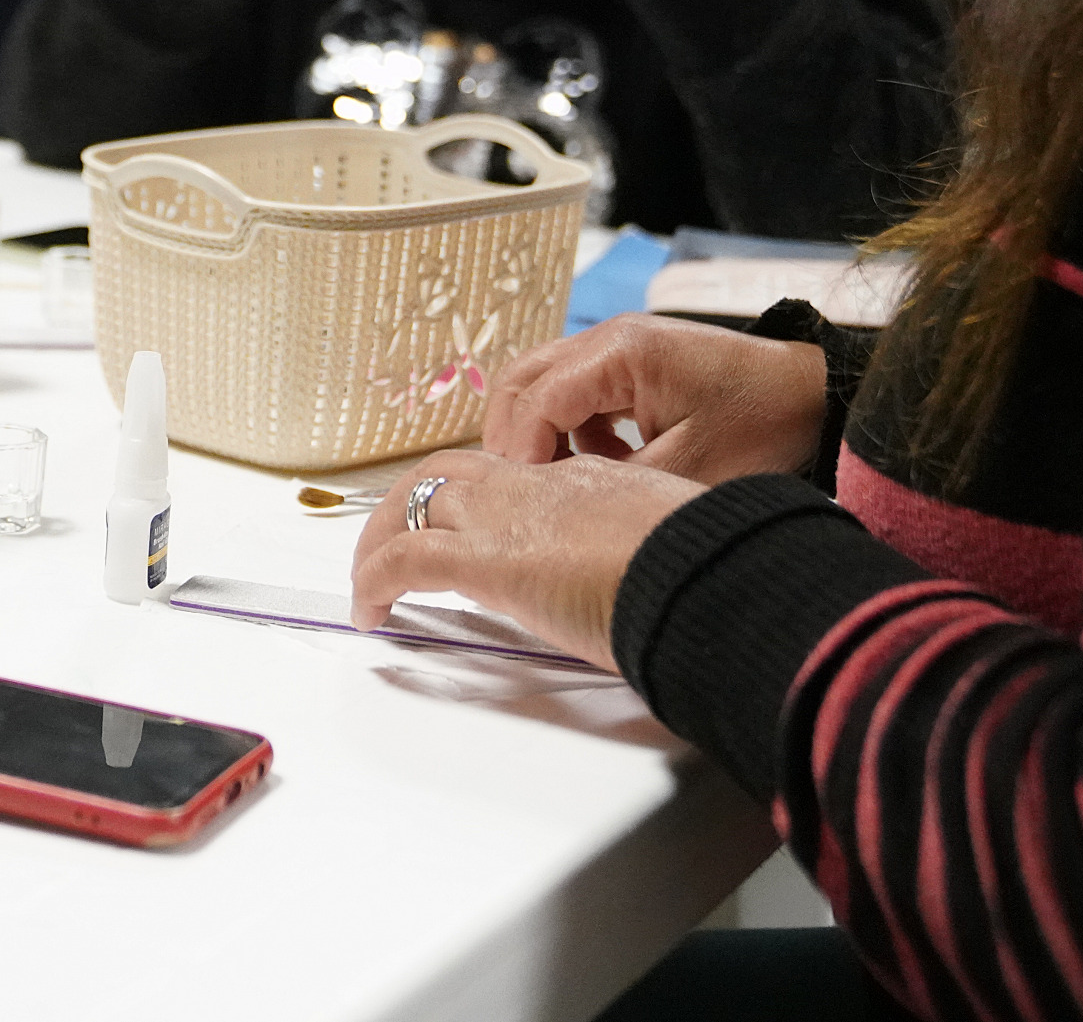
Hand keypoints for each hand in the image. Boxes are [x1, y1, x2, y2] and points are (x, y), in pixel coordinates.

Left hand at [350, 450, 701, 672]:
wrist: (712, 575)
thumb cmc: (711, 572)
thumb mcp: (673, 552)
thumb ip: (644, 557)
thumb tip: (643, 587)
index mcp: (585, 482)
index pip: (512, 476)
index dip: (479, 499)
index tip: (468, 529)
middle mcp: (538, 486)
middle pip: (449, 472)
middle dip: (413, 503)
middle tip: (392, 543)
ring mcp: (508, 517)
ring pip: (416, 501)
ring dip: (382, 538)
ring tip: (369, 580)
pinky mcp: (487, 559)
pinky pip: (406, 559)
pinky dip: (376, 580)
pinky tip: (369, 610)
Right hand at [482, 314, 826, 482]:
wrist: (814, 397)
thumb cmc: (761, 424)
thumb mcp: (688, 466)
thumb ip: (614, 483)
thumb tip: (558, 507)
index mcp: (620, 353)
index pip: (537, 400)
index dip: (520, 453)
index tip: (522, 501)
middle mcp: (607, 339)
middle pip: (520, 381)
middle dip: (512, 438)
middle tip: (521, 494)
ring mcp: (615, 347)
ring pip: (540, 384)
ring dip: (539, 433)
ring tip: (559, 484)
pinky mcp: (627, 364)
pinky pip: (572, 392)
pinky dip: (570, 429)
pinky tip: (603, 466)